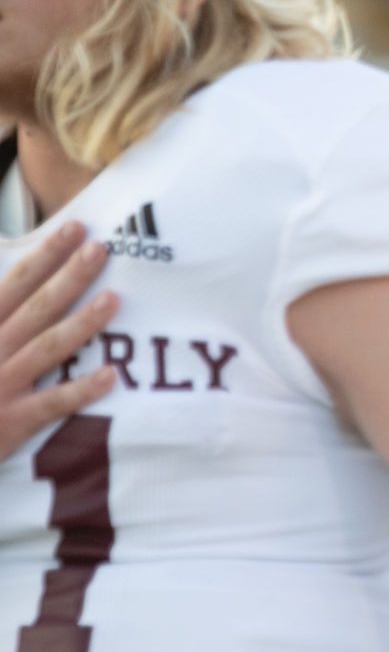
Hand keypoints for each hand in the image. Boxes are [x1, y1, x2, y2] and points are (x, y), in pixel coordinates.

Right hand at [1, 221, 117, 459]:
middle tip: (100, 250)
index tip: (74, 228)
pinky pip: (50, 404)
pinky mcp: (11, 422)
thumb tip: (5, 269)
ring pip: (47, 349)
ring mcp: (1, 385)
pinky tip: (109, 376)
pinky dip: (79, 391)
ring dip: (80, 324)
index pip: (14, 284)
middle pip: (36, 308)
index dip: (45, 255)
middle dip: (68, 278)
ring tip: (114, 300)